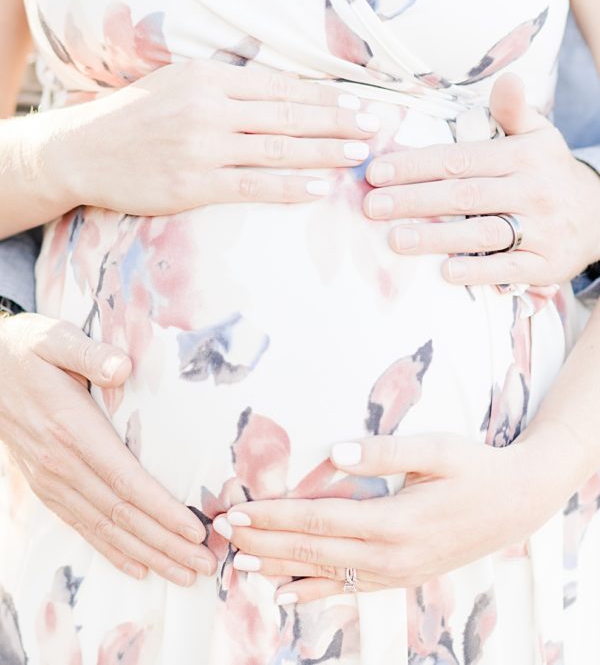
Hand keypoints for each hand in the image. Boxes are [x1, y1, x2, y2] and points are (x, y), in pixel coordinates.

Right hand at [0, 313, 215, 584]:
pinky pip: (82, 526)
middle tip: (205, 563)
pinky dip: (112, 550)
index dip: (161, 508)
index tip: (194, 528)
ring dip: (147, 554)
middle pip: (121, 514)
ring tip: (185, 573)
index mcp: (73, 428)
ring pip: (104, 528)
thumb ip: (90, 353)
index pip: (125, 479)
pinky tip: (139, 566)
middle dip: (165, 543)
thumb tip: (123, 366)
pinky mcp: (47, 486)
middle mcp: (61, 463)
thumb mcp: (57, 339)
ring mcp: (52, 479)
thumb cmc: (30, 350)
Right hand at [41, 61, 378, 215]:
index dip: (324, 96)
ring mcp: (201, 146)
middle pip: (288, 114)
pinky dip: (290, 186)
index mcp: (208, 77)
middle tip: (376, 126)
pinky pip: (252, 185)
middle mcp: (208, 107)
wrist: (82, 150)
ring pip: (277, 148)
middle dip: (338, 120)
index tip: (359, 101)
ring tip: (360, 154)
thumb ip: (225, 86)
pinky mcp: (193, 183)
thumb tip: (280, 93)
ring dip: (325, 151)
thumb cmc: (134, 117)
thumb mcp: (177, 83)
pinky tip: (320, 187)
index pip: (280, 86)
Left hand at [213, 428, 581, 603]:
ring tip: (238, 566)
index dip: (273, 517)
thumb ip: (384, 451)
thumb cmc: (474, 468)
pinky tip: (287, 594)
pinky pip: (348, 588)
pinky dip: (314, 591)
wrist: (516, 503)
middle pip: (312, 549)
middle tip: (221, 534)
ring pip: (325, 573)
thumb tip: (334, 452)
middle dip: (262, 542)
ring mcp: (395, 572)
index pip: (318, 520)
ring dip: (278, 567)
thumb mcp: (436, 450)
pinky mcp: (400, 576)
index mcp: (394, 521)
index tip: (237, 513)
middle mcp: (390, 555)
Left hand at [362, 73, 599, 285]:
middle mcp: (533, 190)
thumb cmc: (550, 174)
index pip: (460, 159)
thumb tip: (507, 79)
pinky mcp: (547, 263)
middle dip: (414, 200)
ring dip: (436, 237)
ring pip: (483, 231)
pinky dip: (479, 269)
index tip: (377, 171)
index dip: (416, 165)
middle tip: (371, 206)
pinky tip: (446, 271)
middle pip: (464, 195)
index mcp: (523, 156)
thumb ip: (514, 111)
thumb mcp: (538, 137)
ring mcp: (542, 228)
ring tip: (395, 239)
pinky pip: (509, 267)